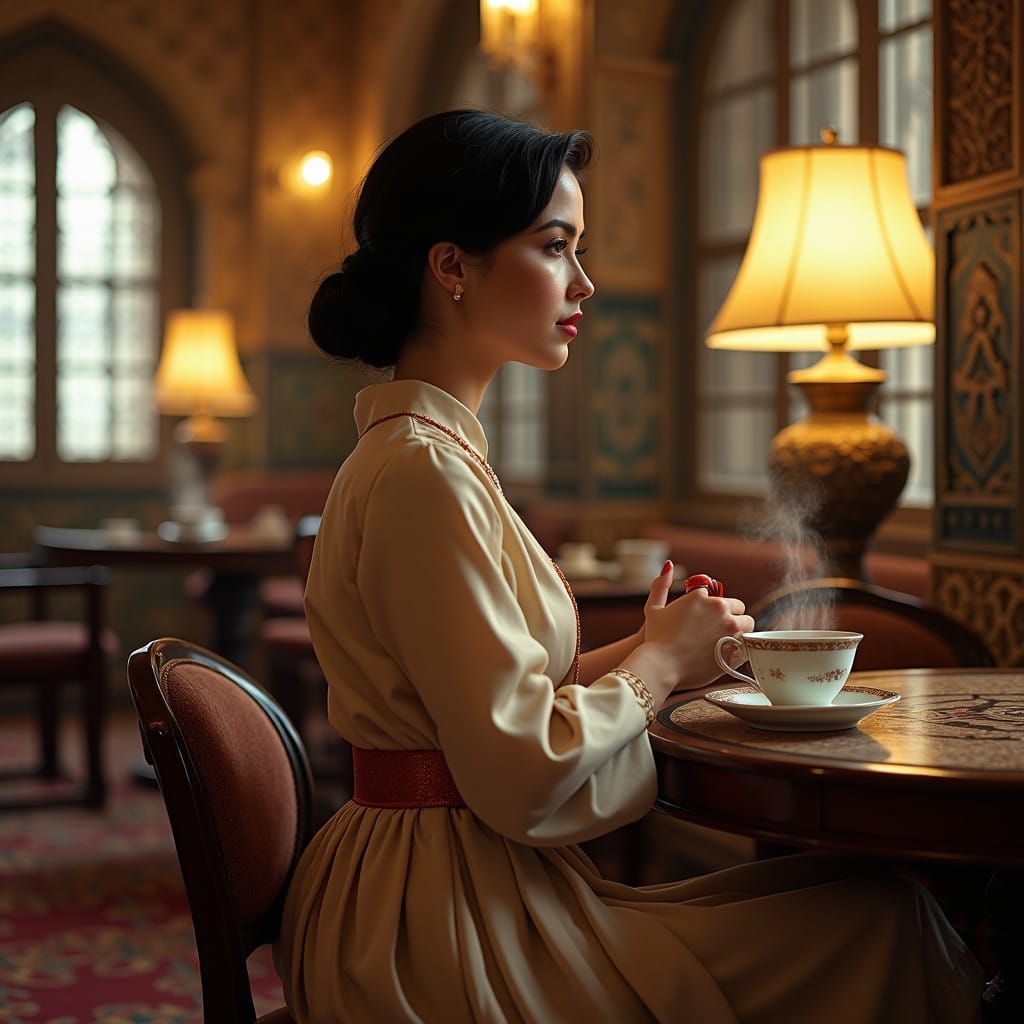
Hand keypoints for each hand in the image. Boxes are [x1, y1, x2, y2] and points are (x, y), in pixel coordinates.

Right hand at [637, 559, 753, 695]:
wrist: (661, 667)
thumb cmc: (655, 639)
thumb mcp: (654, 609)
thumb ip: (661, 586)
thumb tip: (668, 566)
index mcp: (702, 597)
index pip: (719, 598)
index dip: (713, 610)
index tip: (705, 622)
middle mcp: (719, 608)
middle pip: (739, 608)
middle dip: (731, 617)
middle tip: (718, 632)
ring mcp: (731, 628)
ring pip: (748, 624)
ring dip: (740, 631)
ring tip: (726, 643)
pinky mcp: (737, 648)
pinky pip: (748, 644)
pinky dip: (742, 648)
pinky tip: (728, 654)